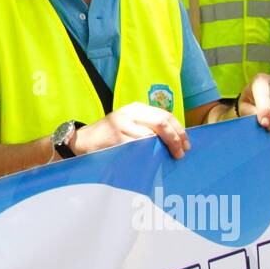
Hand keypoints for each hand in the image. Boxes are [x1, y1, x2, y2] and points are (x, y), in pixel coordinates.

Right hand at [71, 102, 190, 159]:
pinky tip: (152, 160)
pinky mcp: (117, 139)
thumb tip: (176, 137)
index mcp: (136, 108)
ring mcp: (122, 125)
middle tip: (180, 153)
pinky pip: (139, 147)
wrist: (83, 140)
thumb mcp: (130, 123)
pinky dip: (149, 154)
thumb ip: (149, 125)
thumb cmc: (111, 134)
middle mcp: (130, 113)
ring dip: (163, 149)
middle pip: (162, 123)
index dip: (179, 130)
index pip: (165, 115)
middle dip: (175, 139)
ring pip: (152, 136)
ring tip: (168, 158)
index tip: (186, 144)